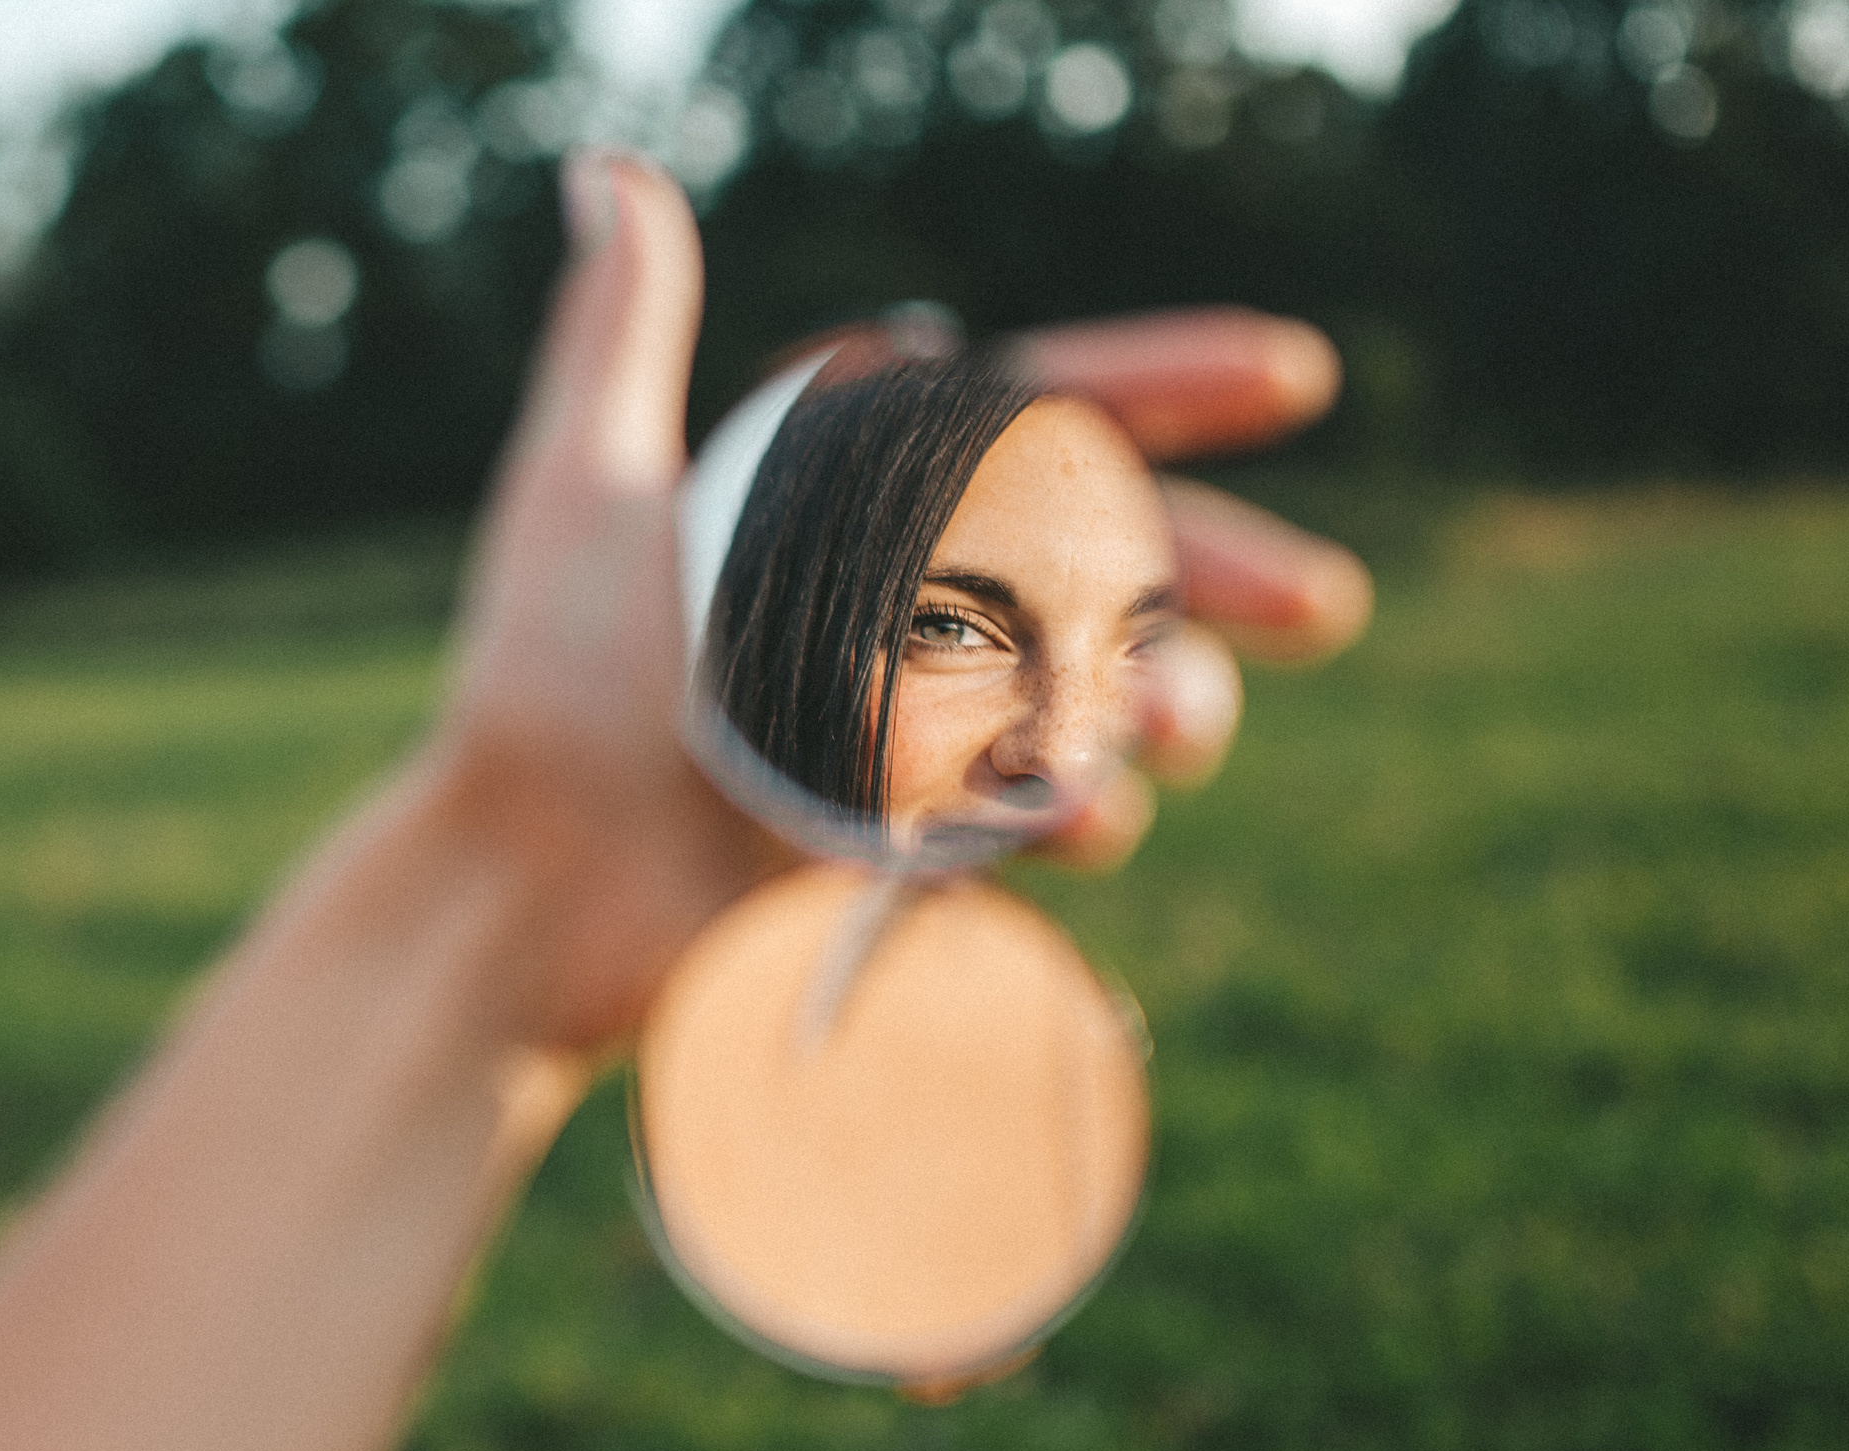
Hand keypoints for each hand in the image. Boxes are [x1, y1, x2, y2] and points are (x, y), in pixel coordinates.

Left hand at [436, 153, 1371, 1048]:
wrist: (527, 884)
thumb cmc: (540, 682)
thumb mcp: (580, 484)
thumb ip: (622, 332)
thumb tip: (610, 169)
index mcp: (860, 495)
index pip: (1043, 413)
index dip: (1171, 387)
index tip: (1293, 376)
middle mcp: (913, 600)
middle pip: (1110, 560)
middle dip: (1221, 575)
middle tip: (1320, 607)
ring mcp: (933, 722)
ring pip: (1101, 688)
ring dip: (1168, 697)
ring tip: (1182, 730)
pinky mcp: (933, 832)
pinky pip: (1047, 806)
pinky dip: (1084, 801)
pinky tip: (1090, 811)